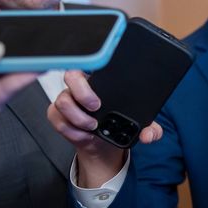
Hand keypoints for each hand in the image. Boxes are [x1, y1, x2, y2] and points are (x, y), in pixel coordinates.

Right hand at [47, 70, 161, 186]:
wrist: (101, 145)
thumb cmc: (117, 126)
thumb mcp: (137, 126)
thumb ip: (150, 129)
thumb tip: (150, 135)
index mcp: (101, 81)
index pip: (92, 62)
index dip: (90, 64)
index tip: (100, 78)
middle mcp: (80, 87)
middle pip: (71, 76)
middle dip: (83, 92)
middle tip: (96, 107)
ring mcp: (67, 100)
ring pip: (62, 101)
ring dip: (78, 117)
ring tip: (93, 127)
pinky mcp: (57, 116)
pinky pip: (57, 119)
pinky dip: (71, 130)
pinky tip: (84, 135)